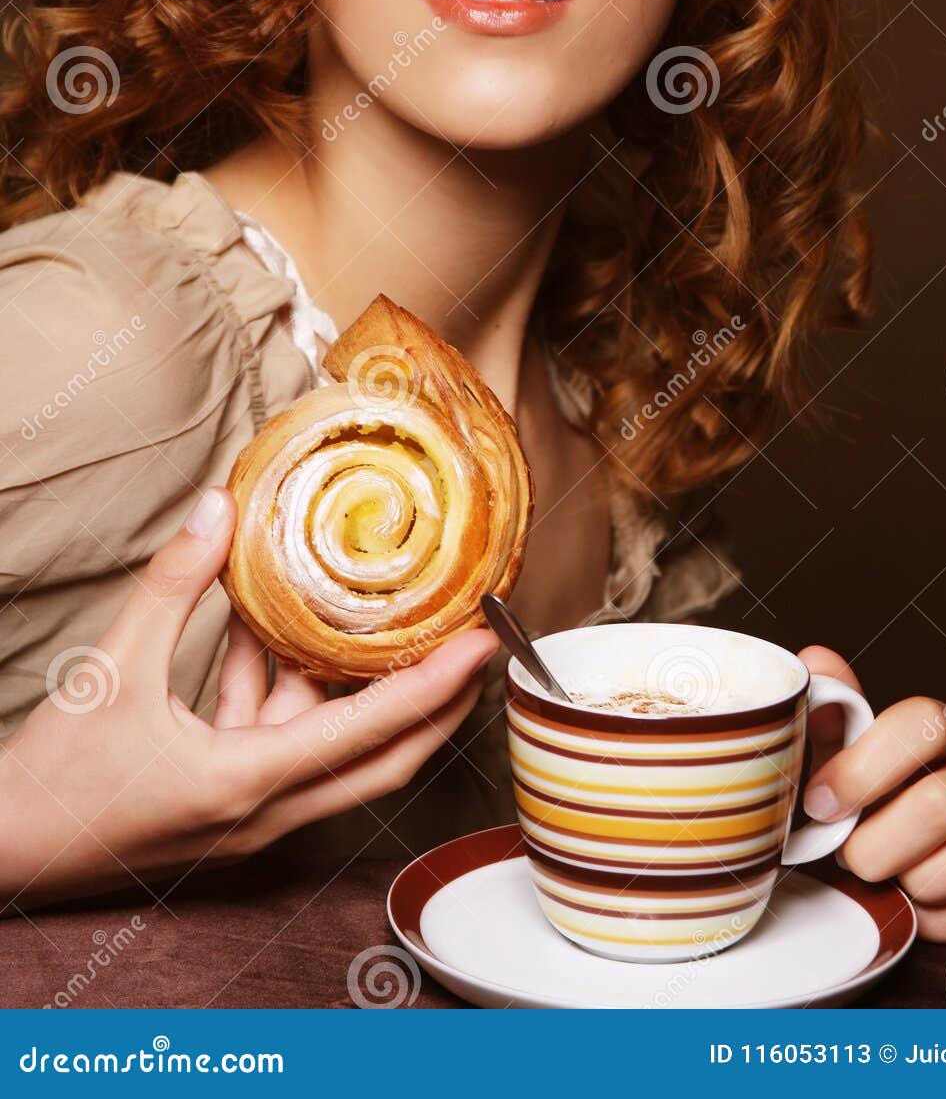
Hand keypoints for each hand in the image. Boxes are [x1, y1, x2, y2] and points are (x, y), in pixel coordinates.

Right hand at [0, 487, 497, 909]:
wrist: (5, 852)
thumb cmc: (57, 779)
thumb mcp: (113, 670)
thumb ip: (173, 586)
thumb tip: (217, 509)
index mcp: (250, 783)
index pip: (373, 732)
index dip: (436, 685)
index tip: (484, 643)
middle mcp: (265, 809)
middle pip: (384, 758)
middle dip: (436, 702)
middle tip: (472, 643)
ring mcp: (249, 812)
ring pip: (328, 742)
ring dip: (347, 682)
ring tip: (378, 612)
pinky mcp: (225, 800)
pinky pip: (275, 736)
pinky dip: (282, 686)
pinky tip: (271, 627)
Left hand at [798, 646, 945, 941]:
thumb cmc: (901, 795)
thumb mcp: (863, 755)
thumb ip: (837, 715)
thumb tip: (814, 662)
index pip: (920, 725)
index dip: (861, 769)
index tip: (820, 805)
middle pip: (941, 803)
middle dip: (879, 846)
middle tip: (851, 859)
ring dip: (917, 882)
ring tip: (892, 879)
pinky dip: (945, 919)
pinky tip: (921, 905)